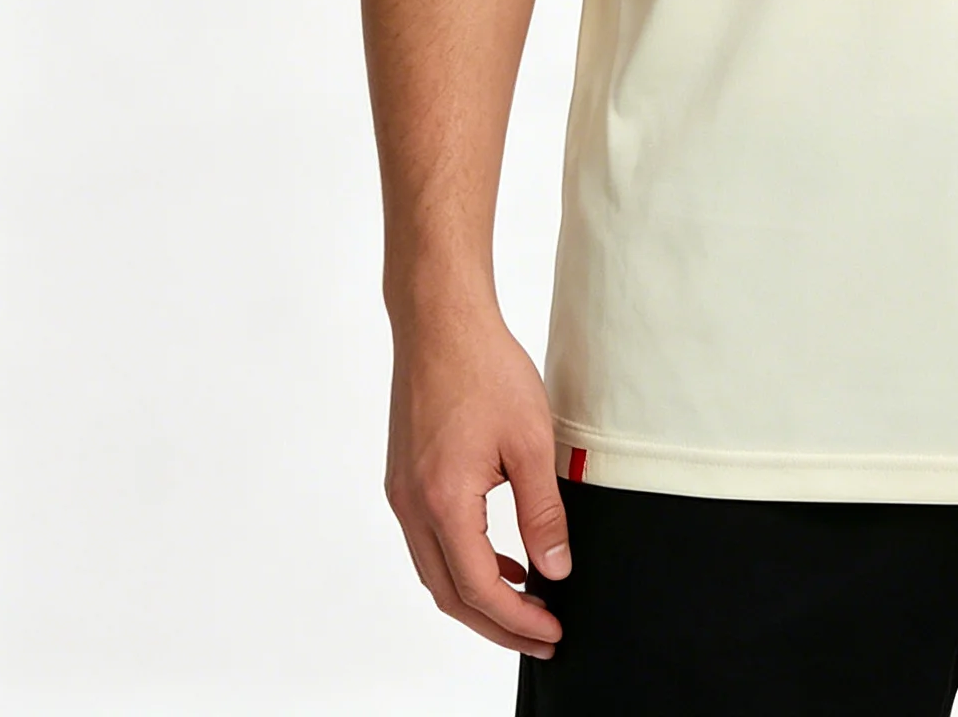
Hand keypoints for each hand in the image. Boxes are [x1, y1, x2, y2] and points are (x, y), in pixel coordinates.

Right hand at [384, 300, 570, 657]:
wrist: (440, 321)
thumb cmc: (485, 369)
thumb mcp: (531, 442)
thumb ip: (543, 512)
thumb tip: (555, 568)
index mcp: (442, 502)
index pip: (479, 588)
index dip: (517, 620)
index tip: (552, 633)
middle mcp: (412, 506)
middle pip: (449, 593)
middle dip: (496, 623)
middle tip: (542, 636)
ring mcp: (402, 493)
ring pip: (436, 570)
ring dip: (477, 595)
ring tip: (526, 602)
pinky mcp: (404, 477)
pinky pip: (430, 540)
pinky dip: (462, 560)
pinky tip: (499, 555)